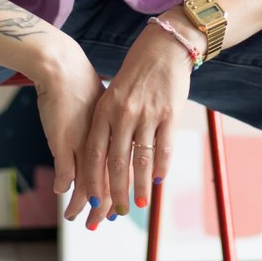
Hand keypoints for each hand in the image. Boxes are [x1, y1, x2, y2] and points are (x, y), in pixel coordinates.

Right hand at [26, 38, 106, 224]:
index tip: (116, 211)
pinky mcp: (64, 141)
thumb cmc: (83, 88)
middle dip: (103, 207)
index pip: (122, 174)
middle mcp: (104, 144)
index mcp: (116, 136)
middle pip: (108, 184)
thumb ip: (106, 134)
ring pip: (88, 184)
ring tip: (75, 217)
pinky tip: (62, 195)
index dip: (118, 194)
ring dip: (83, 203)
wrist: (63, 69)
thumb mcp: (102, 112)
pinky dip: (65, 186)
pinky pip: (67, 173)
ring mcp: (84, 144)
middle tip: (98, 224)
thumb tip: (113, 149)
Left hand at [71, 14, 193, 229]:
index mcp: (105, 111)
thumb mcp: (113, 96)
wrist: (162, 48)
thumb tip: (101, 158)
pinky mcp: (169, 113)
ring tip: (139, 204)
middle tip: (116, 212)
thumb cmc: (135, 76)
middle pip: (117, 162)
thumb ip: (108, 125)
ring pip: (141, 160)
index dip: (93, 179)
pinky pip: (164, 148)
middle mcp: (123, 114)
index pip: (94, 153)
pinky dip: (160, 169)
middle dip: (115, 192)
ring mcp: (147, 114)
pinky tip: (157, 181)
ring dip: (139, 186)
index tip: (92, 200)